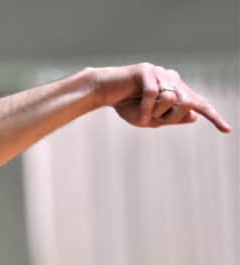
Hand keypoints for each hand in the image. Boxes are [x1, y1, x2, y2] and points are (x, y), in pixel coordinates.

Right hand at [91, 63, 231, 132]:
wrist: (101, 92)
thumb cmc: (125, 105)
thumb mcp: (150, 118)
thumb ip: (171, 118)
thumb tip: (194, 117)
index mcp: (174, 88)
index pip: (197, 102)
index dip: (213, 115)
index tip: (226, 129)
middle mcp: (171, 77)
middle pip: (186, 103)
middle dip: (169, 117)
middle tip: (149, 120)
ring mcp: (160, 72)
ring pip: (172, 98)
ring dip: (156, 112)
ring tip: (141, 115)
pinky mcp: (146, 70)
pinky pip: (153, 94)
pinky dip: (146, 108)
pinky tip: (138, 113)